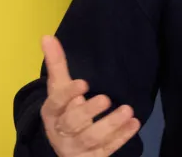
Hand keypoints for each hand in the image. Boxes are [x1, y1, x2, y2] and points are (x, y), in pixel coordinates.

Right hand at [39, 35, 141, 155]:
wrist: (64, 144)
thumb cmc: (65, 110)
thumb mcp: (60, 88)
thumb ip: (57, 64)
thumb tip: (47, 36)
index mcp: (51, 113)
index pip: (56, 103)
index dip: (68, 94)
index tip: (84, 82)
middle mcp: (61, 132)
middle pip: (73, 123)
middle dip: (89, 111)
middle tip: (106, 98)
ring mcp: (76, 148)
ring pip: (91, 139)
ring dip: (111, 125)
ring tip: (128, 110)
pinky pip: (106, 150)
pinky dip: (121, 138)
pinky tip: (134, 124)